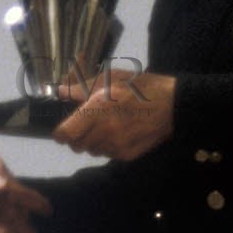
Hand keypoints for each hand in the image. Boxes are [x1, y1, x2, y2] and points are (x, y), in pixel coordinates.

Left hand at [52, 69, 174, 160]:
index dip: (60, 133)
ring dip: (92, 142)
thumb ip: (82, 87)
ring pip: (91, 151)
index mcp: (97, 109)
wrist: (172, 104)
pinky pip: (107, 155)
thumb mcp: (110, 77)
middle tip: (85, 125)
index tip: (63, 128)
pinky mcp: (127, 155)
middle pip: (76, 146)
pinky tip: (118, 133)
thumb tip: (61, 92)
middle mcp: (104, 131)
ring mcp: (116, 145)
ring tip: (104, 127)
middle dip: (76, 137)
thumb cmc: (138, 86)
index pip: (66, 133)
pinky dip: (107, 147)